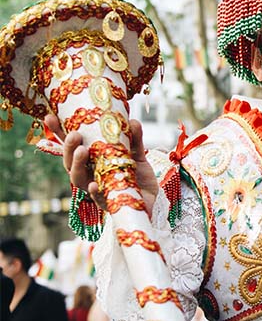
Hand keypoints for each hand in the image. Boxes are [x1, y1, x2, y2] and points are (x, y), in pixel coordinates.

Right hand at [43, 113, 159, 212]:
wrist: (153, 199)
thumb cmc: (138, 177)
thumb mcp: (136, 155)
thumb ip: (134, 139)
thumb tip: (132, 121)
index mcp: (92, 160)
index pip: (72, 146)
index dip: (59, 133)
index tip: (50, 118)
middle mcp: (89, 174)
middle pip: (70, 162)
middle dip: (69, 148)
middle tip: (74, 135)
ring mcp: (96, 189)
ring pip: (78, 179)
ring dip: (77, 165)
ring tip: (81, 151)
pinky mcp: (109, 203)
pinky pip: (98, 199)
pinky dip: (94, 192)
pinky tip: (93, 184)